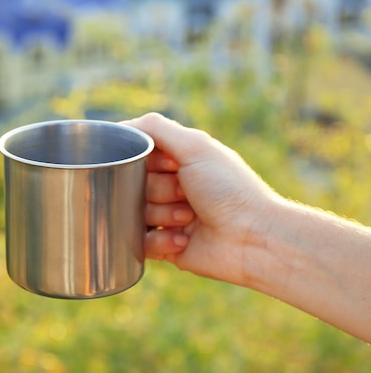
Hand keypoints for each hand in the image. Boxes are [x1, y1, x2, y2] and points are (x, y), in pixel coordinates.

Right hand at [123, 113, 279, 285]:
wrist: (252, 238)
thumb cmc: (229, 188)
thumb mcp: (195, 146)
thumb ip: (155, 128)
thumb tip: (119, 127)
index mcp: (177, 161)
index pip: (137, 156)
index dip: (149, 163)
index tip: (174, 167)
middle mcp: (169, 187)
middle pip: (132, 185)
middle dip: (158, 190)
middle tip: (185, 193)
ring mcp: (165, 217)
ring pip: (133, 213)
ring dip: (162, 215)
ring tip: (189, 218)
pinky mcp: (164, 246)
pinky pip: (141, 242)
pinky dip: (161, 240)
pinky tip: (184, 238)